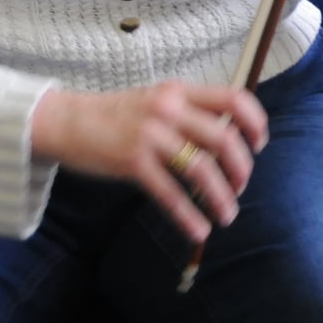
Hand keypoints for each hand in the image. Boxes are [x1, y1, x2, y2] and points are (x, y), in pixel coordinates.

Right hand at [31, 81, 268, 243]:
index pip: (234, 98)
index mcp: (179, 91)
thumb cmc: (113, 115)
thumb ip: (187, 113)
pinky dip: (188, 215)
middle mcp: (169, 109)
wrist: (63, 120)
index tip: (259, 144)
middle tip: (241, 186)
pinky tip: (198, 231)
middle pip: (224, 137)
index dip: (254, 122)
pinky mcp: (132, 161)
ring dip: (221, 196)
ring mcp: (151, 134)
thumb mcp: (155, 100)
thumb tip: (224, 139)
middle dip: (241, 167)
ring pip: (201, 168)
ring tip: (227, 215)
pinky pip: (170, 193)